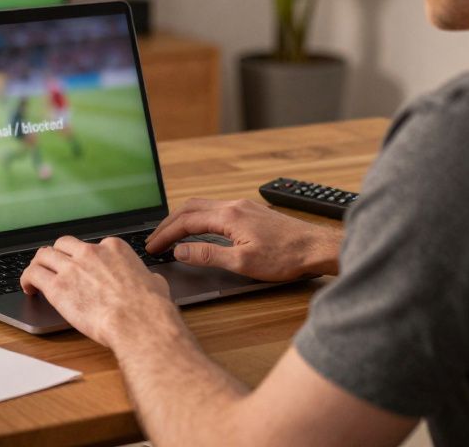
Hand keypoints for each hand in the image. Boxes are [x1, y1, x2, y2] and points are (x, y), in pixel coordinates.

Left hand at [20, 235, 181, 348]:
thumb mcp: (154, 283)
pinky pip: (33, 274)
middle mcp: (90, 253)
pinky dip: (27, 279)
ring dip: (39, 264)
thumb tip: (149, 281)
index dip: (83, 258)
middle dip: (57, 255)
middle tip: (54, 268)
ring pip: (44, 255)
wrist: (138, 323)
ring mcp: (72, 268)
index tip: (81, 268)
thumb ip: (146, 278)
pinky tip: (29, 288)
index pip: (90, 246)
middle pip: (63, 245)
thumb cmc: (149, 308)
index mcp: (113, 248)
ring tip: (35, 276)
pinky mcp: (57, 287)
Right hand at [145, 198, 341, 280]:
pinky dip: (199, 218)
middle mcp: (234, 205)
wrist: (316, 248)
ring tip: (170, 234)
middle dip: (169, 223)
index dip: (165, 234)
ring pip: (203, 206)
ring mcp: (243, 206)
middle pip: (190, 208)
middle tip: (154, 240)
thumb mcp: (243, 262)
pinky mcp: (251, 211)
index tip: (152, 246)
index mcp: (229, 216)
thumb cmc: (286, 257)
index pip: (186, 221)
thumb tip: (181, 251)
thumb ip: (208, 255)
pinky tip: (199, 229)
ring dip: (183, 219)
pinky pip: (216, 209)